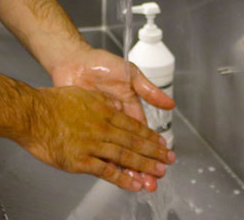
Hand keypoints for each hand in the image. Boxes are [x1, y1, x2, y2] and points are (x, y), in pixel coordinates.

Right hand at [17, 86, 173, 191]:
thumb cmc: (52, 102)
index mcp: (104, 110)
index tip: (161, 143)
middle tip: (169, 160)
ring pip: (125, 156)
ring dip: (144, 166)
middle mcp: (103, 127)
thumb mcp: (83, 94)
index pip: (133, 125)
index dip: (149, 136)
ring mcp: (93, 144)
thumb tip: (113, 106)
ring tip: (158, 173)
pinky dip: (122, 178)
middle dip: (154, 153)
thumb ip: (100, 102)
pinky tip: (134, 184)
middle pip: (134, 142)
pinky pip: (106, 171)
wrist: (32, 112)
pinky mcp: (81, 160)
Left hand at [48, 47, 176, 190]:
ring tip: (139, 182)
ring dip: (128, 168)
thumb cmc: (100, 64)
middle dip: (144, 164)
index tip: (164, 160)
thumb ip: (148, 90)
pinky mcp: (85, 130)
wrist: (72, 61)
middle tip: (154, 180)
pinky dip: (104, 162)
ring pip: (116, 152)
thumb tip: (171, 104)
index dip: (153, 147)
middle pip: (132, 148)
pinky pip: (96, 150)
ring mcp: (100, 127)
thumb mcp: (129, 73)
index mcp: (128, 108)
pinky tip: (114, 174)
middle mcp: (115, 121)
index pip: (143, 133)